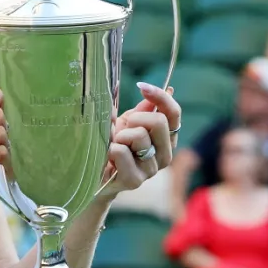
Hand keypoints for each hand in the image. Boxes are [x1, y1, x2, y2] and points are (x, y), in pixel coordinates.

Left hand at [98, 82, 181, 198]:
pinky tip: (108, 156)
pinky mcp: (134, 180)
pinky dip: (110, 148)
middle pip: (159, 122)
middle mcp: (165, 155)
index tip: (141, 86)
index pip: (174, 114)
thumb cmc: (113, 146)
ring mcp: (151, 170)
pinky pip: (122, 152)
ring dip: (120, 135)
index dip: (160, 96)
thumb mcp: (126, 124)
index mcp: (166, 139)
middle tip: (122, 128)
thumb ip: (141, 110)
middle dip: (135, 118)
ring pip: (140, 136)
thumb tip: (155, 90)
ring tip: (114, 144)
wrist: (94, 174)